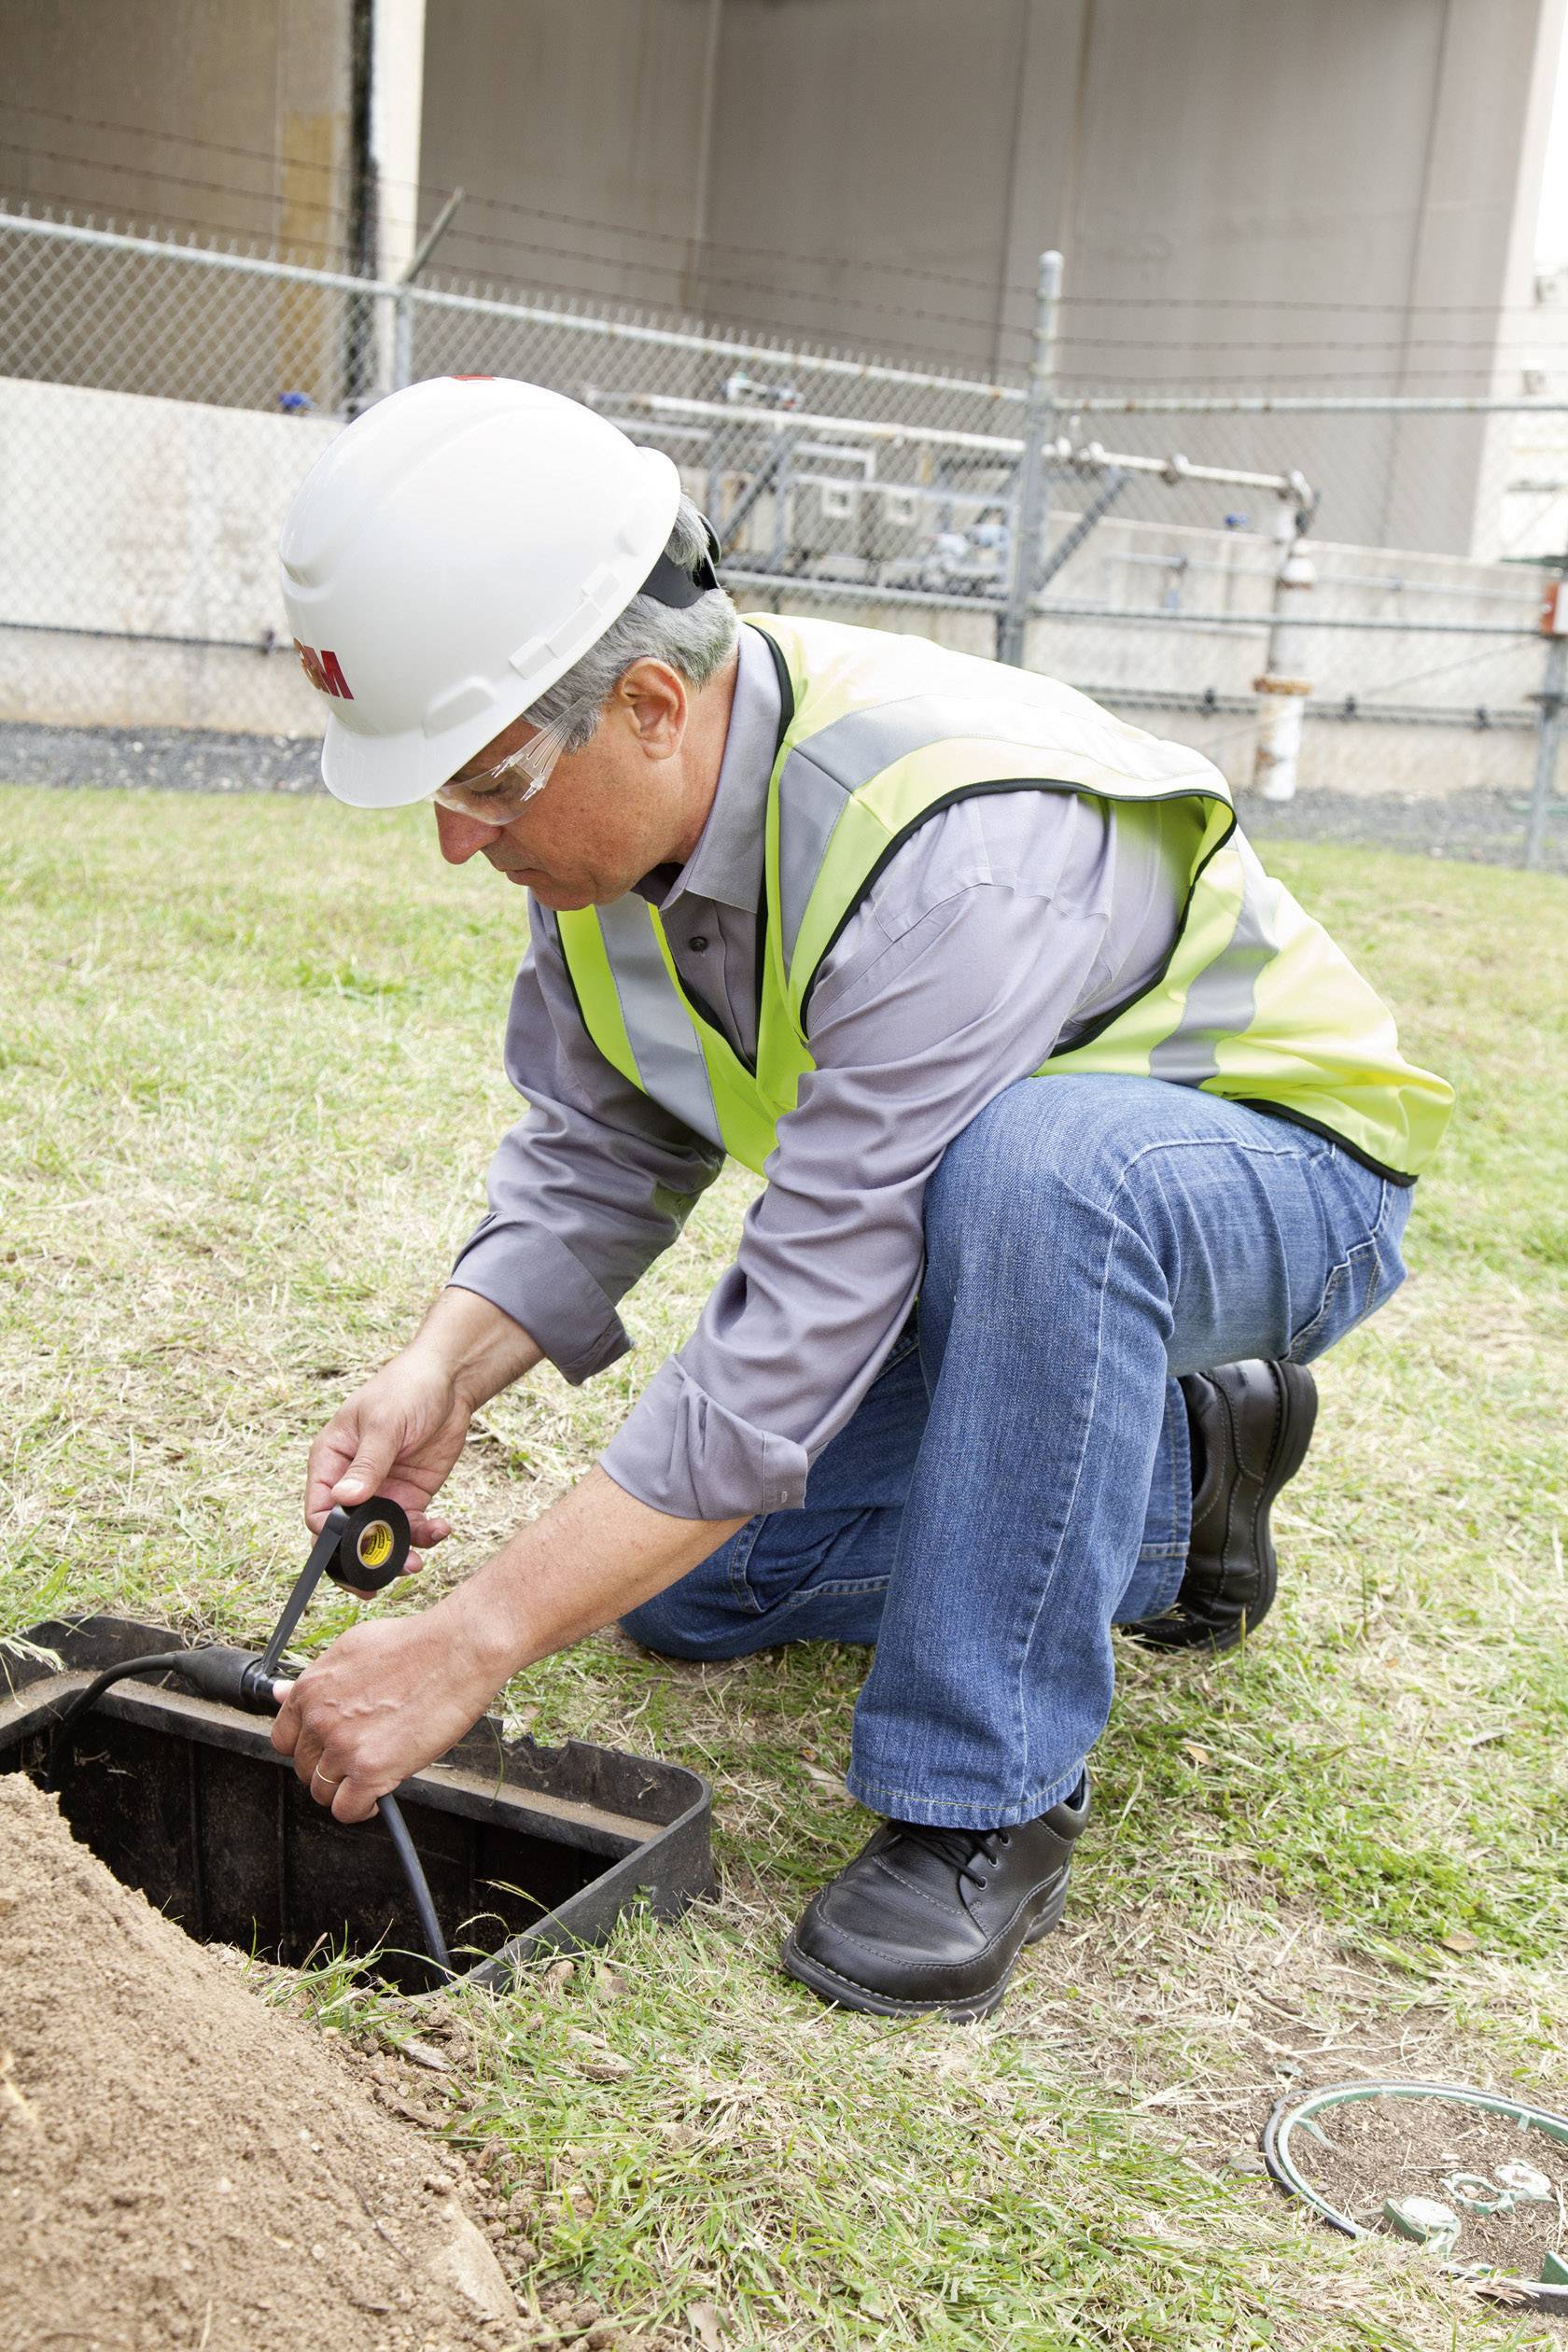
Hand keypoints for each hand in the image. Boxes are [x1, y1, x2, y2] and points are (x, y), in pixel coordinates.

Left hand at [270, 1602, 508, 1821]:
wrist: (457, 1650)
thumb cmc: (414, 1645)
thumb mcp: (351, 1650)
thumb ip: (313, 1679)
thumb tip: (279, 1693)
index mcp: (310, 1689)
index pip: (284, 1740)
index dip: (308, 1748)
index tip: (327, 1750)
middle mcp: (320, 1719)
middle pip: (305, 1769)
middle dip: (330, 1768)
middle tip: (360, 1758)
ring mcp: (343, 1746)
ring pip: (323, 1792)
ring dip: (346, 1789)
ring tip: (372, 1776)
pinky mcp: (370, 1770)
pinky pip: (348, 1810)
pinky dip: (362, 1809)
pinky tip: (378, 1796)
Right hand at [306, 1349, 474, 1569]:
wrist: (449, 1381)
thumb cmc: (406, 1389)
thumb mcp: (385, 1424)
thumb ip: (367, 1464)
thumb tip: (342, 1500)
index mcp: (330, 1461)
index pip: (317, 1511)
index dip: (330, 1538)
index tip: (352, 1554)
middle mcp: (351, 1483)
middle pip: (346, 1535)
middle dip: (362, 1559)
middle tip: (379, 1583)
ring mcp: (382, 1492)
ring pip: (381, 1537)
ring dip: (398, 1553)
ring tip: (417, 1561)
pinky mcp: (411, 1496)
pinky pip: (412, 1528)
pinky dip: (425, 1536)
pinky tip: (441, 1529)